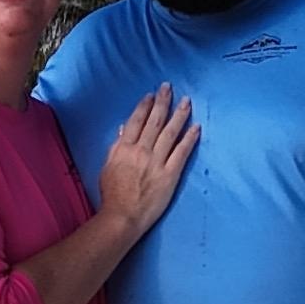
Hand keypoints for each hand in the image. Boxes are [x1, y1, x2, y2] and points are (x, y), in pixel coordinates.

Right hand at [95, 85, 200, 230]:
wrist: (122, 216)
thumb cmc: (112, 194)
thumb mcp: (108, 167)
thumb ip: (117, 147)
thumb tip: (124, 130)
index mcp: (124, 148)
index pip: (136, 121)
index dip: (145, 106)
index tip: (152, 95)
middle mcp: (141, 151)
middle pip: (155, 121)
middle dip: (163, 102)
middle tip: (169, 87)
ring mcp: (157, 162)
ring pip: (170, 132)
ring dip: (179, 114)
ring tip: (186, 101)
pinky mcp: (170, 174)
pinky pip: (182, 152)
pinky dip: (189, 138)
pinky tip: (196, 127)